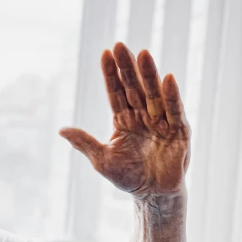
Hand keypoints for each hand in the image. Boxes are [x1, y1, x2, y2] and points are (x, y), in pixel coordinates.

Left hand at [59, 42, 190, 198]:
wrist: (152, 195)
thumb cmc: (128, 177)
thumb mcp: (101, 160)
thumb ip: (84, 143)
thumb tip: (61, 129)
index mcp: (124, 120)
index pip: (115, 92)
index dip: (111, 74)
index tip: (105, 54)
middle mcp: (143, 116)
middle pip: (134, 87)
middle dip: (127, 67)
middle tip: (120, 45)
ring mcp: (161, 122)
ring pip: (153, 93)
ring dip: (148, 74)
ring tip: (142, 53)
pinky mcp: (179, 131)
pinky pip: (174, 110)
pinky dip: (171, 95)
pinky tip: (166, 78)